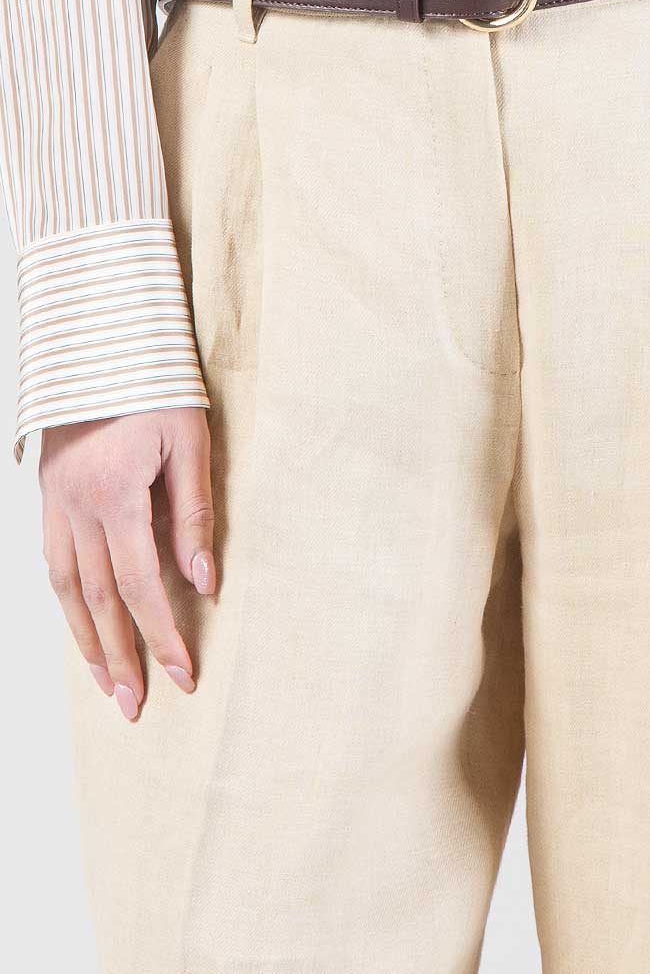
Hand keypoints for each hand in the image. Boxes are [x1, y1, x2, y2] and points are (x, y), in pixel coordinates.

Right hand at [39, 407, 215, 720]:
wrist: (104, 340)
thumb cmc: (157, 387)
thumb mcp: (190, 442)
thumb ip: (195, 514)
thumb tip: (205, 583)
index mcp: (115, 493)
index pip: (143, 584)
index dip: (164, 634)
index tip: (184, 675)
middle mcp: (76, 506)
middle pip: (100, 599)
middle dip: (122, 656)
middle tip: (140, 705)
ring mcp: (54, 501)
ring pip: (67, 588)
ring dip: (88, 640)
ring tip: (108, 684)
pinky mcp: (47, 493)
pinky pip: (52, 561)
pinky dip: (67, 601)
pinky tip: (81, 625)